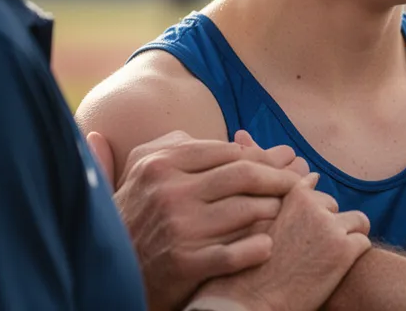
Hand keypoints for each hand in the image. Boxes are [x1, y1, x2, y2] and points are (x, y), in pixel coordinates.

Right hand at [104, 130, 308, 310]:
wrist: (109, 268)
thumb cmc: (135, 212)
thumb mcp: (144, 167)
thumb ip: (182, 144)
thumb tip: (239, 136)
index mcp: (163, 162)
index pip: (229, 151)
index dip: (261, 156)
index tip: (279, 162)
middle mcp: (171, 191)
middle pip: (244, 175)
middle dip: (278, 178)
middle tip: (296, 183)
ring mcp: (179, 228)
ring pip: (247, 210)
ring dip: (273, 210)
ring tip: (281, 211)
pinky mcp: (185, 263)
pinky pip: (235, 253)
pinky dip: (257, 248)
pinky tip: (267, 246)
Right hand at [189, 174, 370, 310]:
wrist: (247, 307)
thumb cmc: (237, 265)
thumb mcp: (237, 215)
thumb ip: (247, 175)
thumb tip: (243, 133)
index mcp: (286, 193)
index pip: (309, 186)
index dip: (307, 209)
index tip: (300, 228)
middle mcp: (310, 204)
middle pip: (332, 205)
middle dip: (326, 224)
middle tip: (310, 249)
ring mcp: (330, 226)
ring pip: (355, 221)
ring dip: (345, 238)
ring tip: (324, 259)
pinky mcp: (345, 249)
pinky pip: (363, 242)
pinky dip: (354, 255)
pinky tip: (334, 269)